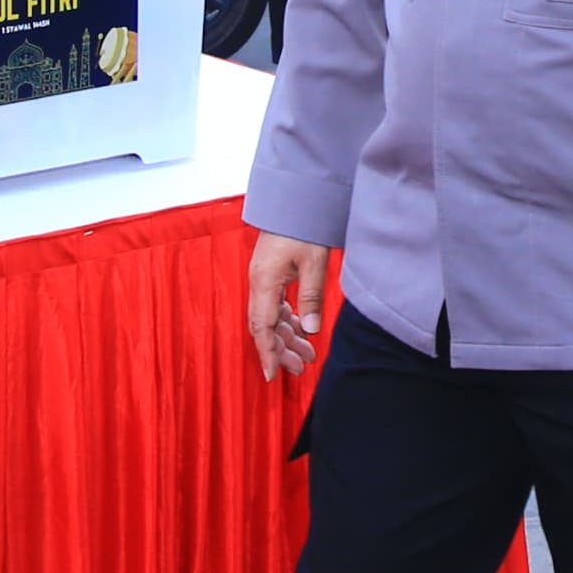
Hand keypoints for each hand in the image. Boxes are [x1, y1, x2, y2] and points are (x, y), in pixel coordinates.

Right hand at [246, 232, 330, 379]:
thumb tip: (311, 330)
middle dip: (280, 350)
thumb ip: (311, 297)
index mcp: (264, 282)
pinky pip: (274, 303)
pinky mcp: (271, 271)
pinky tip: (300, 328)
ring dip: (286, 336)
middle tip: (300, 368)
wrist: (295, 196)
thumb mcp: (313, 262)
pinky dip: (287, 320)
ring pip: (270, 316)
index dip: (267, 353)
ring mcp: (263, 276)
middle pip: (264, 325)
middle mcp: (259, 282)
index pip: (261, 327)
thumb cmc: (303, 226)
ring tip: (307, 353)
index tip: (273, 375)